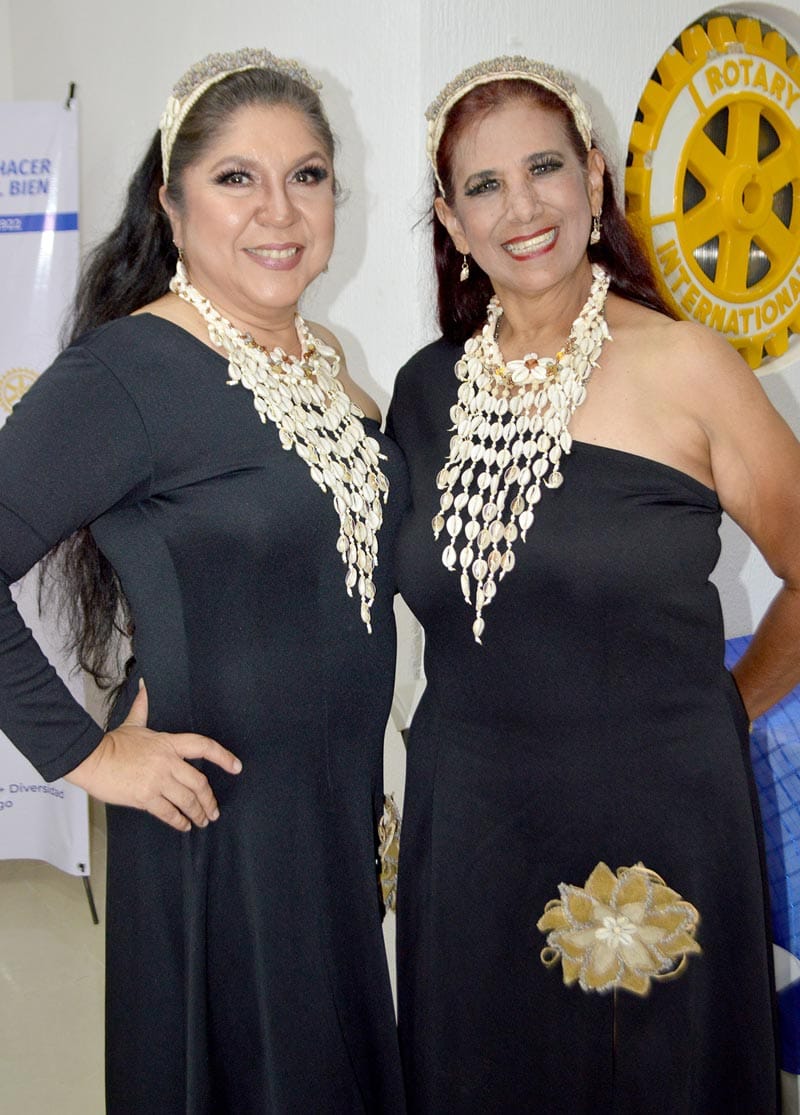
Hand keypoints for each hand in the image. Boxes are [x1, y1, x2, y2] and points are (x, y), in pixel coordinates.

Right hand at [65, 681, 241, 831]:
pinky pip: (168, 812)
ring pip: (187, 800)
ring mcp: (157, 780)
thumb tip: (145, 686)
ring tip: (202, 820)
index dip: (223, 757)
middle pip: (199, 782)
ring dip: (198, 813)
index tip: (236, 766)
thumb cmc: (111, 743)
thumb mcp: (134, 723)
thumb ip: (144, 706)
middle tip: (213, 811)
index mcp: (168, 743)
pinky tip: (183, 825)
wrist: (90, 758)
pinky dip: (179, 821)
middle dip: (209, 800)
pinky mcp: (145, 797)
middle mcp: (167, 762)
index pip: (204, 746)